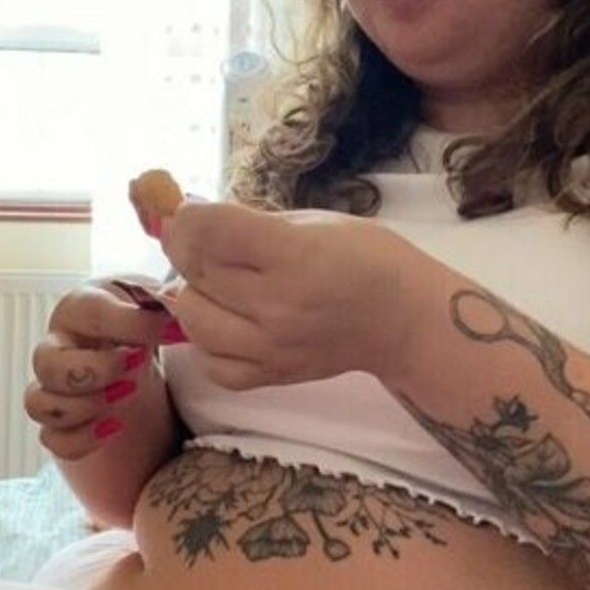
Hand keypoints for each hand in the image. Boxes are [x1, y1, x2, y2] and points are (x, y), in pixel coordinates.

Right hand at [24, 279, 169, 460]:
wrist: (129, 350)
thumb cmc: (136, 320)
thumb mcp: (153, 302)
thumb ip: (165, 301)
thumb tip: (179, 298)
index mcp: (79, 309)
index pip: (90, 313)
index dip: (133, 324)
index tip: (175, 333)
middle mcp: (56, 347)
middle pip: (46, 363)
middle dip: (94, 370)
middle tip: (137, 365)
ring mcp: (52, 387)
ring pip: (38, 404)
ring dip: (85, 406)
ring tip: (129, 394)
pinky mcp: (60, 423)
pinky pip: (53, 440)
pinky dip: (82, 439)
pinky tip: (116, 428)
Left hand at [160, 201, 415, 389]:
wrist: (403, 320)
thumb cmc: (364, 257)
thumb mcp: (312, 221)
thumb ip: (249, 222)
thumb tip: (186, 219)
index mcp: (293, 255)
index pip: (209, 231)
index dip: (186, 218)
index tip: (190, 213)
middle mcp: (277, 305)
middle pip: (194, 273)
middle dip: (189, 251)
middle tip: (209, 245)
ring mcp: (271, 347)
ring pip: (192, 319)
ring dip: (194, 295)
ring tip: (217, 285)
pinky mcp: (271, 376)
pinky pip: (210, 364)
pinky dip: (206, 342)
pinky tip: (224, 323)